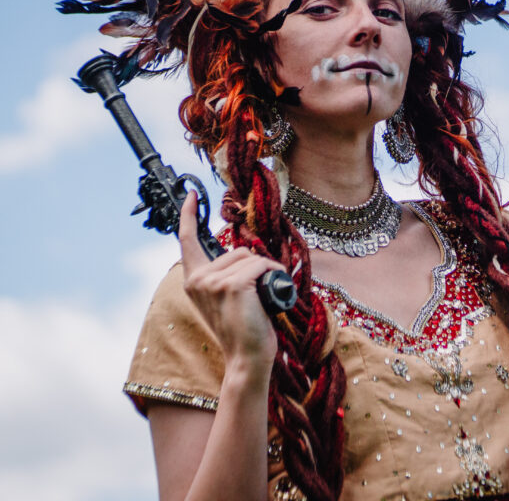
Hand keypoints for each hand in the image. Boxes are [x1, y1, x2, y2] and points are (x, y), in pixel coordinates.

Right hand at [178, 191, 279, 368]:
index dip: (190, 216)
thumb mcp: (226, 298)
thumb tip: (245, 255)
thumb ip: (225, 275)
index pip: (188, 241)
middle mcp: (199, 279)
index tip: (192, 195)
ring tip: (261, 300)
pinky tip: (271, 295)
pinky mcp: (233, 285)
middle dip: (253, 267)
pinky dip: (274, 275)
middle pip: (236, 251)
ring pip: (250, 258)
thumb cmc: (244, 328)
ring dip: (265, 274)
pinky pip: (262, 265)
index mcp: (194, 281)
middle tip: (254, 297)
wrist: (247, 358)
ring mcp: (214, 282)